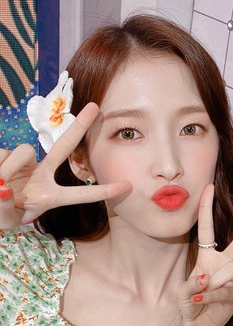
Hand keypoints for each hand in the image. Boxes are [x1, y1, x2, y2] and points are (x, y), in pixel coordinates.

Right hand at [0, 103, 130, 227]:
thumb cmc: (0, 213)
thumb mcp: (4, 218)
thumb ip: (4, 205)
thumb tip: (3, 185)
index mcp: (50, 196)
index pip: (80, 194)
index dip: (103, 191)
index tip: (127, 186)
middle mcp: (42, 175)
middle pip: (64, 146)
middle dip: (80, 126)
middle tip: (95, 107)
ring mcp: (25, 162)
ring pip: (23, 152)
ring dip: (7, 168)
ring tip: (0, 182)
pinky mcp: (6, 151)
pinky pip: (3, 153)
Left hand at [178, 184, 232, 325]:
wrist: (200, 325)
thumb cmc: (192, 303)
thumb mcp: (183, 292)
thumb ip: (192, 284)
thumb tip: (209, 279)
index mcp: (209, 257)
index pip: (207, 229)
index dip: (206, 209)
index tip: (209, 188)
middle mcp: (225, 264)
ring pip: (224, 273)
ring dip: (207, 286)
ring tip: (199, 297)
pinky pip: (223, 290)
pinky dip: (209, 296)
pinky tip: (200, 300)